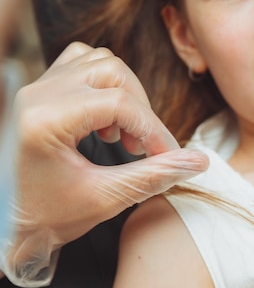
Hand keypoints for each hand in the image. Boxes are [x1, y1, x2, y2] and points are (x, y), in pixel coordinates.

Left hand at [0, 43, 207, 286]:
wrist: (1, 226)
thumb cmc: (43, 219)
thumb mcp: (103, 199)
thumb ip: (154, 175)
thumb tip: (199, 161)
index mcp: (44, 120)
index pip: (118, 103)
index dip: (153, 128)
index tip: (168, 155)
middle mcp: (36, 95)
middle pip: (111, 71)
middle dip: (139, 107)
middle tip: (142, 147)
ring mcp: (34, 90)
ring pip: (97, 61)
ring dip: (122, 92)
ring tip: (120, 133)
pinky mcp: (37, 92)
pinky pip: (77, 63)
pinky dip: (101, 82)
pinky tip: (102, 116)